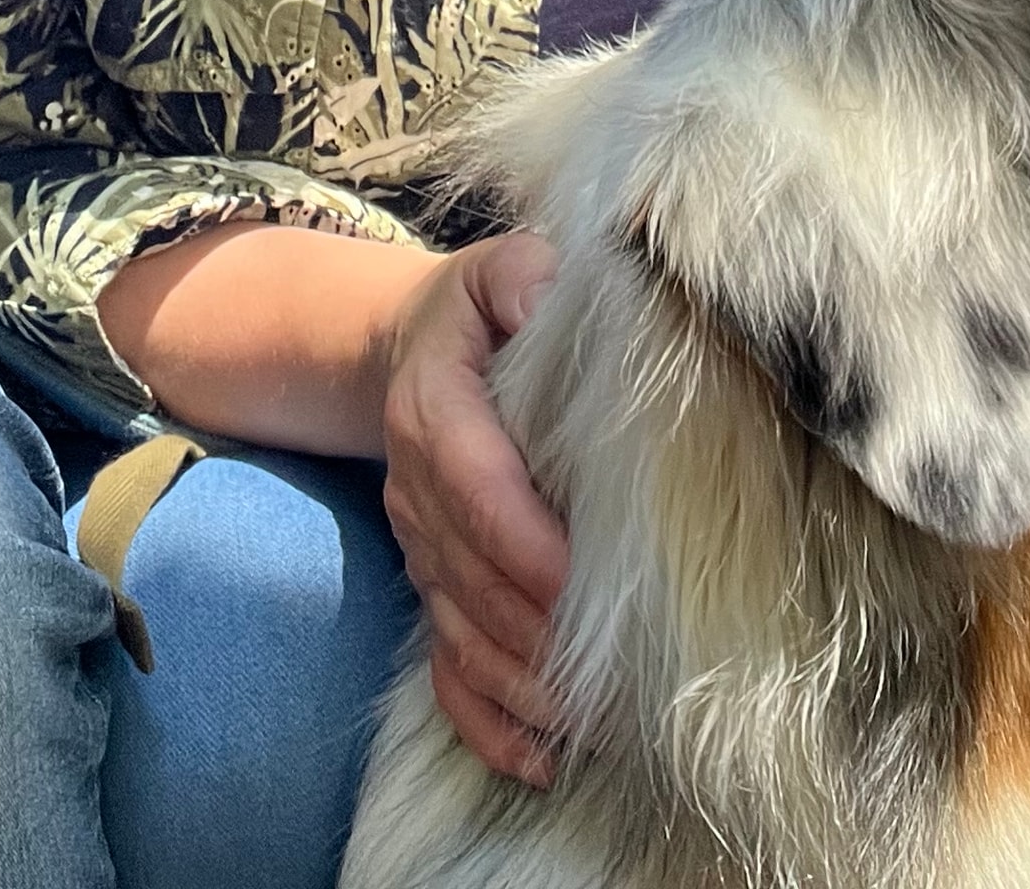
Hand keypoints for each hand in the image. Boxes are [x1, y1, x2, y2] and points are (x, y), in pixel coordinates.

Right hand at [378, 229, 568, 786]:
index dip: (527, 542)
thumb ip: (526, 277)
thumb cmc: (484, 309)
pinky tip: (542, 762)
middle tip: (621, 678)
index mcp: (434, 408)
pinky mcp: (429, 589)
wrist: (409, 350)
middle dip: (541, 633)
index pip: (477, 486)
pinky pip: (443, 671)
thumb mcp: (501, 268)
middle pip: (473, 578)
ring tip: (597, 727)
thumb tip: (554, 297)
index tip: (586, 584)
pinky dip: (487, 724)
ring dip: (526, 688)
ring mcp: (419, 549)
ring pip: (462, 636)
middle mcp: (417, 489)